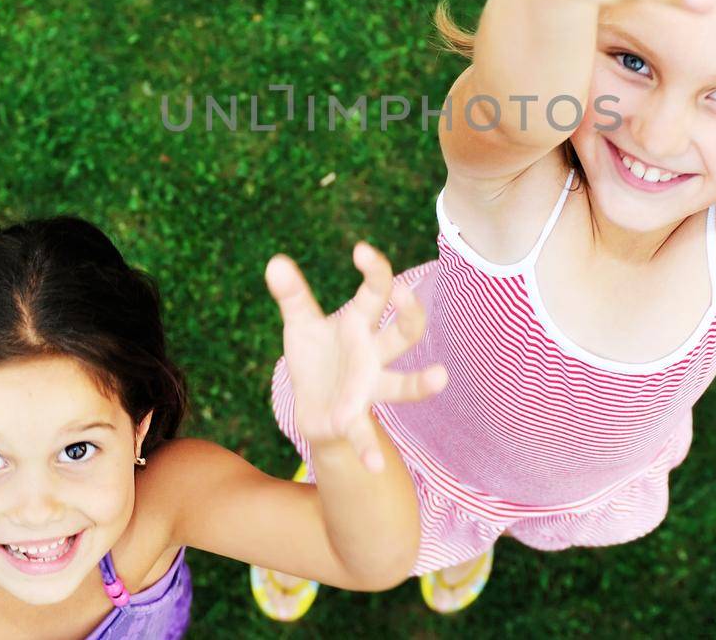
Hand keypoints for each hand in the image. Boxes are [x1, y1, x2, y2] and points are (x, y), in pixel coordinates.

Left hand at [266, 242, 446, 471]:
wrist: (312, 407)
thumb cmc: (316, 357)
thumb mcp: (300, 324)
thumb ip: (292, 295)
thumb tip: (275, 262)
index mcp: (360, 324)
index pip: (377, 290)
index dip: (375, 268)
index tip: (360, 250)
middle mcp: (374, 354)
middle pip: (405, 332)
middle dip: (409, 313)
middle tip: (403, 292)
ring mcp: (369, 387)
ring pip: (402, 385)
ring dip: (421, 383)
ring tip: (440, 377)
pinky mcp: (354, 417)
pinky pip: (365, 433)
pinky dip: (369, 449)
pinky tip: (373, 466)